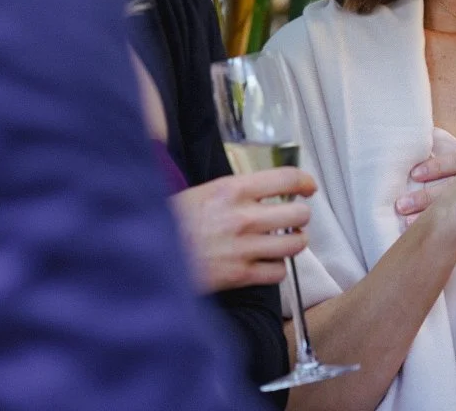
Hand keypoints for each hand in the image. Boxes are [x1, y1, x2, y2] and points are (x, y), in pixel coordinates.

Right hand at [170, 167, 315, 291]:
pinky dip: (277, 268)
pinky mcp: (239, 275)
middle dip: (300, 216)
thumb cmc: (172, 221)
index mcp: (233, 189)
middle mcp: (244, 217)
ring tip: (285, 241)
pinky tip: (267, 263)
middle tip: (292, 219)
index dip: (304, 182)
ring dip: (294, 242)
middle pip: (299, 214)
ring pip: (295, 244)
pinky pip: (278, 272)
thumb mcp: (204, 192)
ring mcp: (244, 248)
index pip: (286, 179)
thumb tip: (266, 190)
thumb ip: (237, 191)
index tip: (308, 187)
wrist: (147, 256)